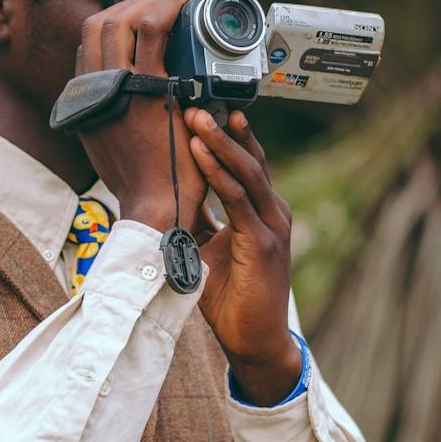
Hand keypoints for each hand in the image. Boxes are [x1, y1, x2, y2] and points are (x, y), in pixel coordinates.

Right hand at [73, 0, 206, 231]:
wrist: (155, 206)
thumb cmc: (142, 181)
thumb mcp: (108, 146)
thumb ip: (109, 117)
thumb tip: (125, 98)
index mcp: (83, 100)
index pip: (88, 46)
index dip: (112, 22)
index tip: (138, 16)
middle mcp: (93, 88)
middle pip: (98, 26)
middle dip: (128, 6)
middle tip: (161, 4)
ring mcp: (118, 86)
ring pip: (121, 22)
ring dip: (150, 2)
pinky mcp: (148, 87)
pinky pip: (153, 31)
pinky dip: (168, 6)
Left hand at [184, 107, 302, 403]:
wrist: (254, 341)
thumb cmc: (232, 297)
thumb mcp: (209, 248)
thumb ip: (198, 218)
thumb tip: (168, 194)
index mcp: (261, 211)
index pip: (246, 162)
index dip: (227, 134)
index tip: (201, 107)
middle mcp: (272, 211)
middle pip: (249, 158)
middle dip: (222, 127)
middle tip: (193, 100)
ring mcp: (271, 226)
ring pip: (246, 171)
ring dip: (219, 142)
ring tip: (196, 117)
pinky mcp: (264, 243)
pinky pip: (238, 200)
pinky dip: (219, 174)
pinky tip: (202, 153)